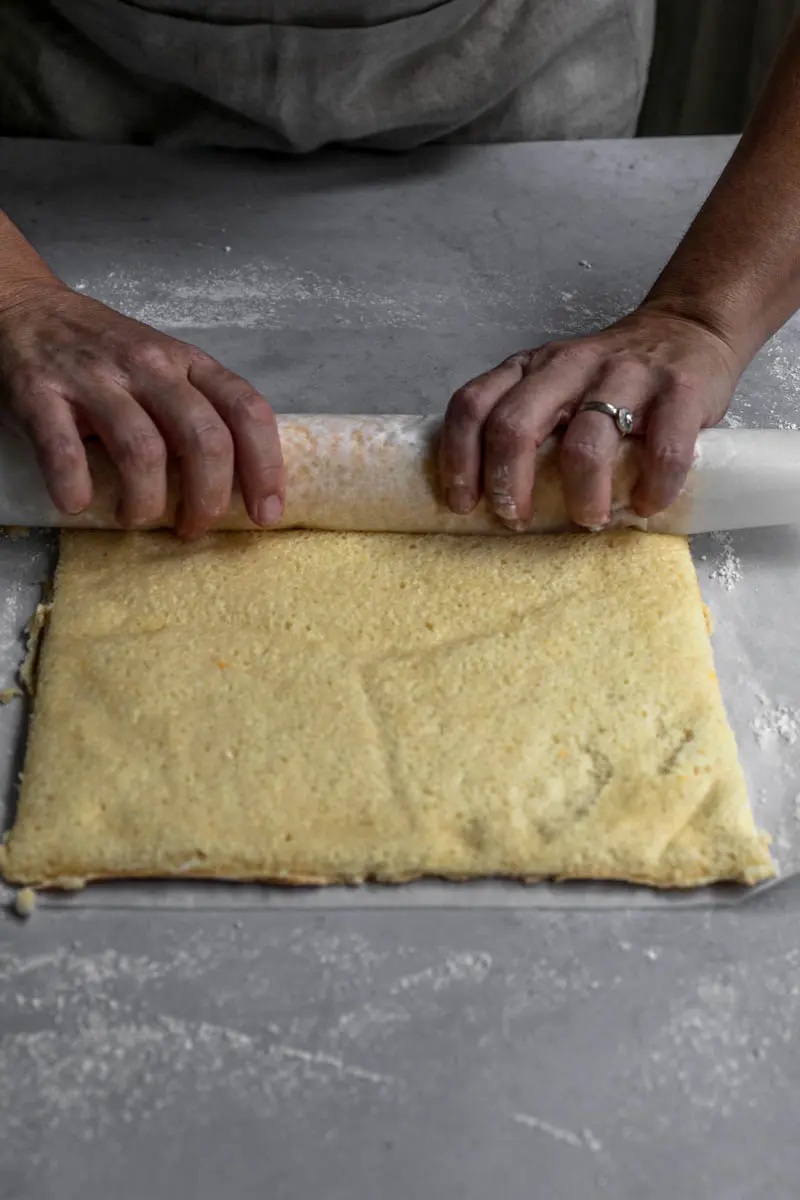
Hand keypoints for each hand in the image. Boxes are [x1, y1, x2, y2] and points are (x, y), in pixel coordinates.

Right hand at [0, 281, 283, 537]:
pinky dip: (75, 488)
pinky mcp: (40, 393)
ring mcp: (94, 377)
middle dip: (208, 499)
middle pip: (204, 439)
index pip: (247, 411)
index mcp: (188, 363)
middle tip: (193, 529)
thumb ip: (198, 411)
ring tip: (135, 518)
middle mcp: (149, 365)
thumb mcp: (164, 368)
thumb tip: (238, 485)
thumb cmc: (104, 353)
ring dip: (145, 503)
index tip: (265, 513)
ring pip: (142, 451)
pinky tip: (77, 503)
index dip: (265, 468)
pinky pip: (64, 451)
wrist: (23, 309)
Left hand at [439, 305, 742, 527]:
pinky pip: (663, 451)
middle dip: (508, 483)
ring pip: (586, 443)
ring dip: (582, 497)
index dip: (458, 459)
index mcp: (529, 368)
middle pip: (514, 425)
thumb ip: (526, 424)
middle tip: (519, 521)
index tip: (464, 505)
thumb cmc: (609, 378)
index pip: (472, 405)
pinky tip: (646, 505)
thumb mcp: (554, 385)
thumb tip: (490, 503)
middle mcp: (568, 366)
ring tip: (590, 520)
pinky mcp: (680, 390)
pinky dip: (653, 489)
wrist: (688, 328)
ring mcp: (625, 374)